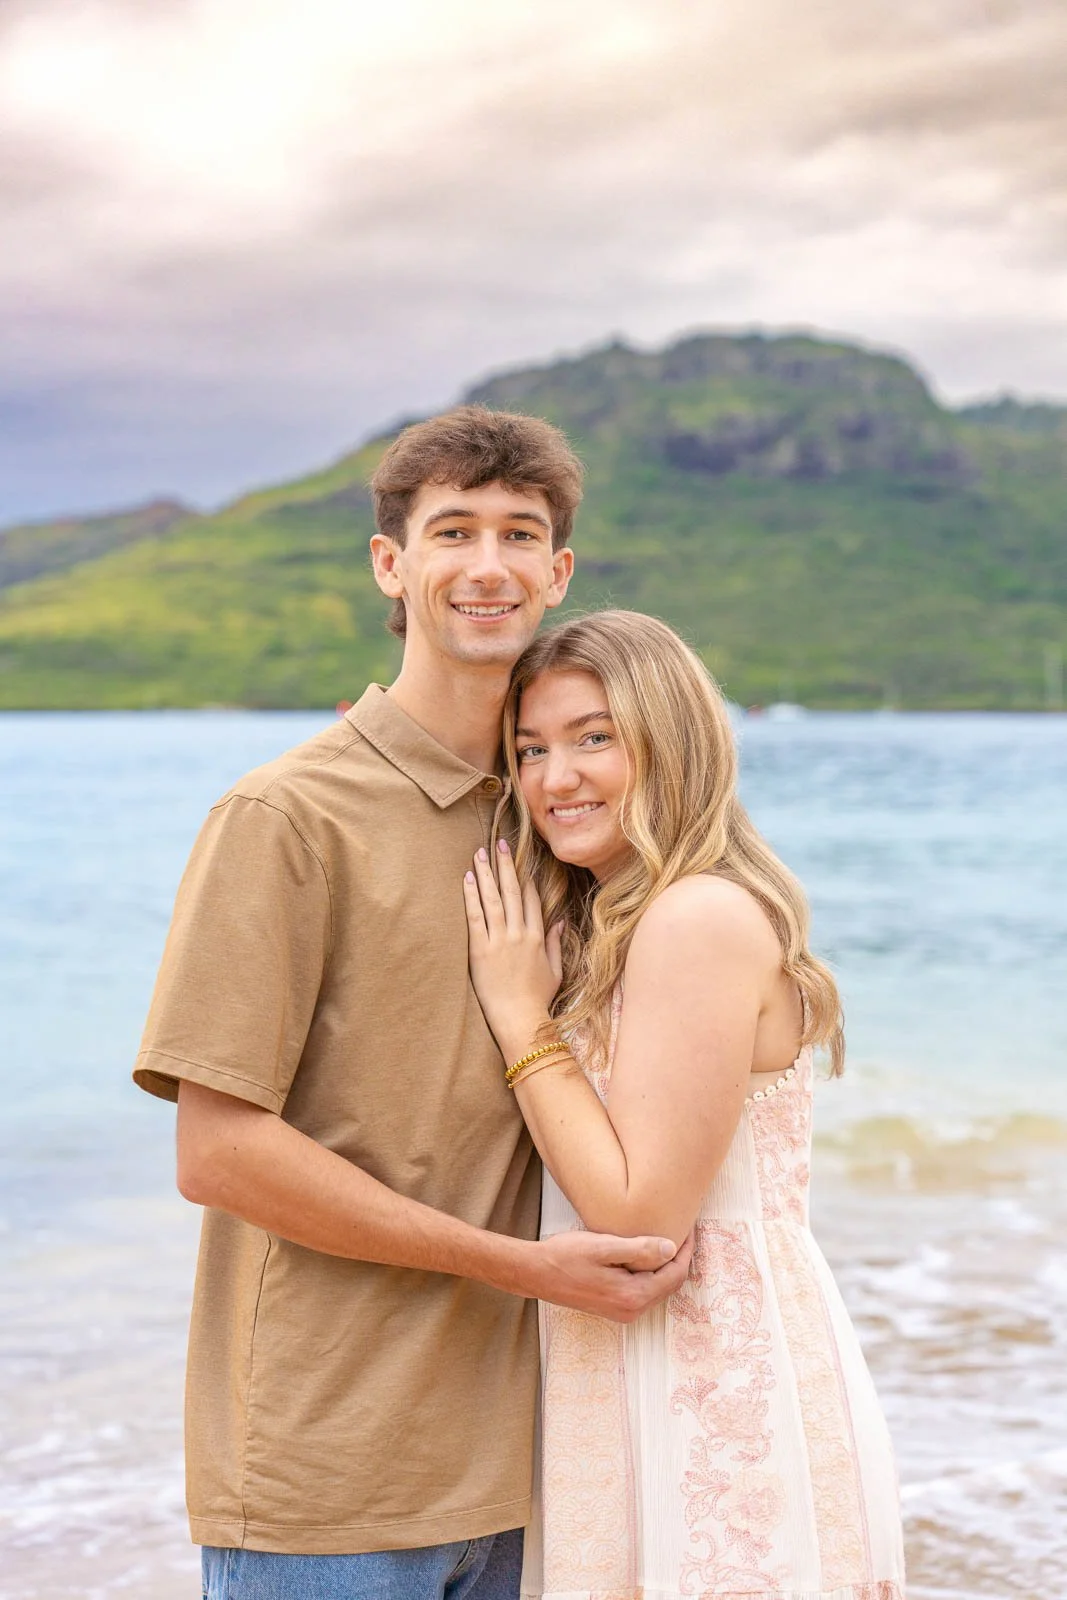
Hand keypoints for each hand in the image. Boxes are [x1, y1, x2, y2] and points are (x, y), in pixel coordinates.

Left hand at [463, 840, 561, 1053]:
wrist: (521, 1019)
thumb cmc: (538, 999)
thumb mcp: (555, 971)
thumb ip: (556, 943)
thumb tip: (559, 921)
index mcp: (538, 937)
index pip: (530, 899)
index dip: (523, 877)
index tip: (518, 859)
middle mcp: (520, 934)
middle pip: (511, 891)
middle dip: (505, 864)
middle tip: (498, 842)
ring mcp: (500, 941)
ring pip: (493, 899)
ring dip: (486, 873)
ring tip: (479, 853)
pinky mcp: (481, 951)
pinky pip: (475, 917)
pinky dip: (472, 896)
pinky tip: (468, 879)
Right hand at [526, 1230, 693, 1322]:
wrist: (536, 1274)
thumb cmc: (566, 1256)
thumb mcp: (603, 1246)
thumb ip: (639, 1249)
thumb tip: (671, 1248)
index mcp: (633, 1296)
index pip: (674, 1274)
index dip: (686, 1250)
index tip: (689, 1227)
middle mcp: (631, 1310)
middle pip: (670, 1284)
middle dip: (680, 1257)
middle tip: (684, 1230)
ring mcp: (622, 1311)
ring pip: (658, 1288)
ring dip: (666, 1265)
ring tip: (669, 1238)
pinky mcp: (614, 1307)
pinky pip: (644, 1290)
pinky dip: (652, 1273)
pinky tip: (647, 1254)